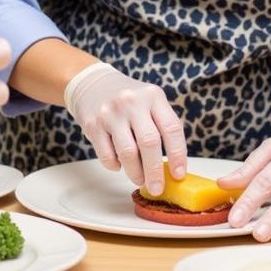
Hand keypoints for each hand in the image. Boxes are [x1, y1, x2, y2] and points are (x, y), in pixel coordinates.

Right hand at [65, 62, 186, 194]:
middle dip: (155, 171)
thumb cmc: (128, 99)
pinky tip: (119, 164)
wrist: (93, 82)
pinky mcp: (92, 124)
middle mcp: (132, 101)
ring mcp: (110, 112)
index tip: (178, 175)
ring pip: (128, 153)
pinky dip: (115, 166)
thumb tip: (173, 166)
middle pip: (149, 142)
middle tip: (157, 189)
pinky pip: (107, 155)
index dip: (178, 155)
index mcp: (152, 95)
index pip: (171, 128)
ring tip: (139, 179)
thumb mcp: (149, 101)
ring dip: (136, 173)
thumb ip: (162, 125)